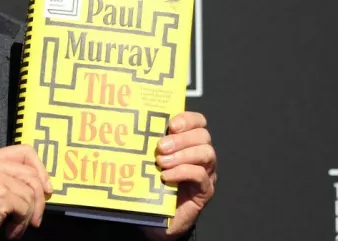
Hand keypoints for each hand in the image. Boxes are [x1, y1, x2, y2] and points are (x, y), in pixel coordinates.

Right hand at [0, 144, 51, 240]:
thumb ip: (7, 176)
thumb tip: (40, 181)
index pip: (25, 151)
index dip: (40, 169)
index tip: (46, 188)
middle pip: (32, 175)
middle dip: (39, 201)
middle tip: (34, 218)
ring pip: (31, 194)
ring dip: (28, 216)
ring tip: (15, 226)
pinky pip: (25, 208)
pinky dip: (21, 225)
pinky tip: (9, 231)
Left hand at [142, 111, 216, 239]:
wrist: (157, 218)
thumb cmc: (151, 185)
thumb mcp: (148, 159)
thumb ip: (148, 143)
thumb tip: (130, 126)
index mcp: (188, 142)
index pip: (198, 122)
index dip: (187, 119)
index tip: (171, 125)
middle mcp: (201, 156)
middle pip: (203, 136)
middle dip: (181, 139)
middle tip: (160, 147)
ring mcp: (206, 173)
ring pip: (206, 153)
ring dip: (182, 155)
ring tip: (162, 162)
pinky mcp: (204, 190)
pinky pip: (201, 175)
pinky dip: (182, 172)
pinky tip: (166, 176)